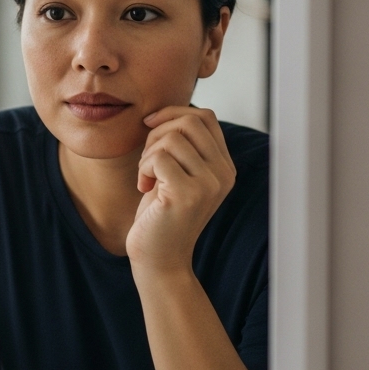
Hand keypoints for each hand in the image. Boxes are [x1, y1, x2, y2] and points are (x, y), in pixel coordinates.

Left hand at [125, 107, 235, 273]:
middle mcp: (224, 174)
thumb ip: (182, 146)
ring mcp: (209, 184)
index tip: (151, 128)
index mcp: (224, 166)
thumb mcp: (177, 173)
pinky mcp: (188, 194)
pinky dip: (143, 167)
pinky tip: (144, 186)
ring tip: (147, 176)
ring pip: (171, 138)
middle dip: (158, 133)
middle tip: (148, 160)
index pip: (205, 117)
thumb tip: (165, 112)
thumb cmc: (161, 213)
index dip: (173, 114)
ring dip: (148, 154)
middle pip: (189, 121)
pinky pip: (159, 157)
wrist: (158, 257)